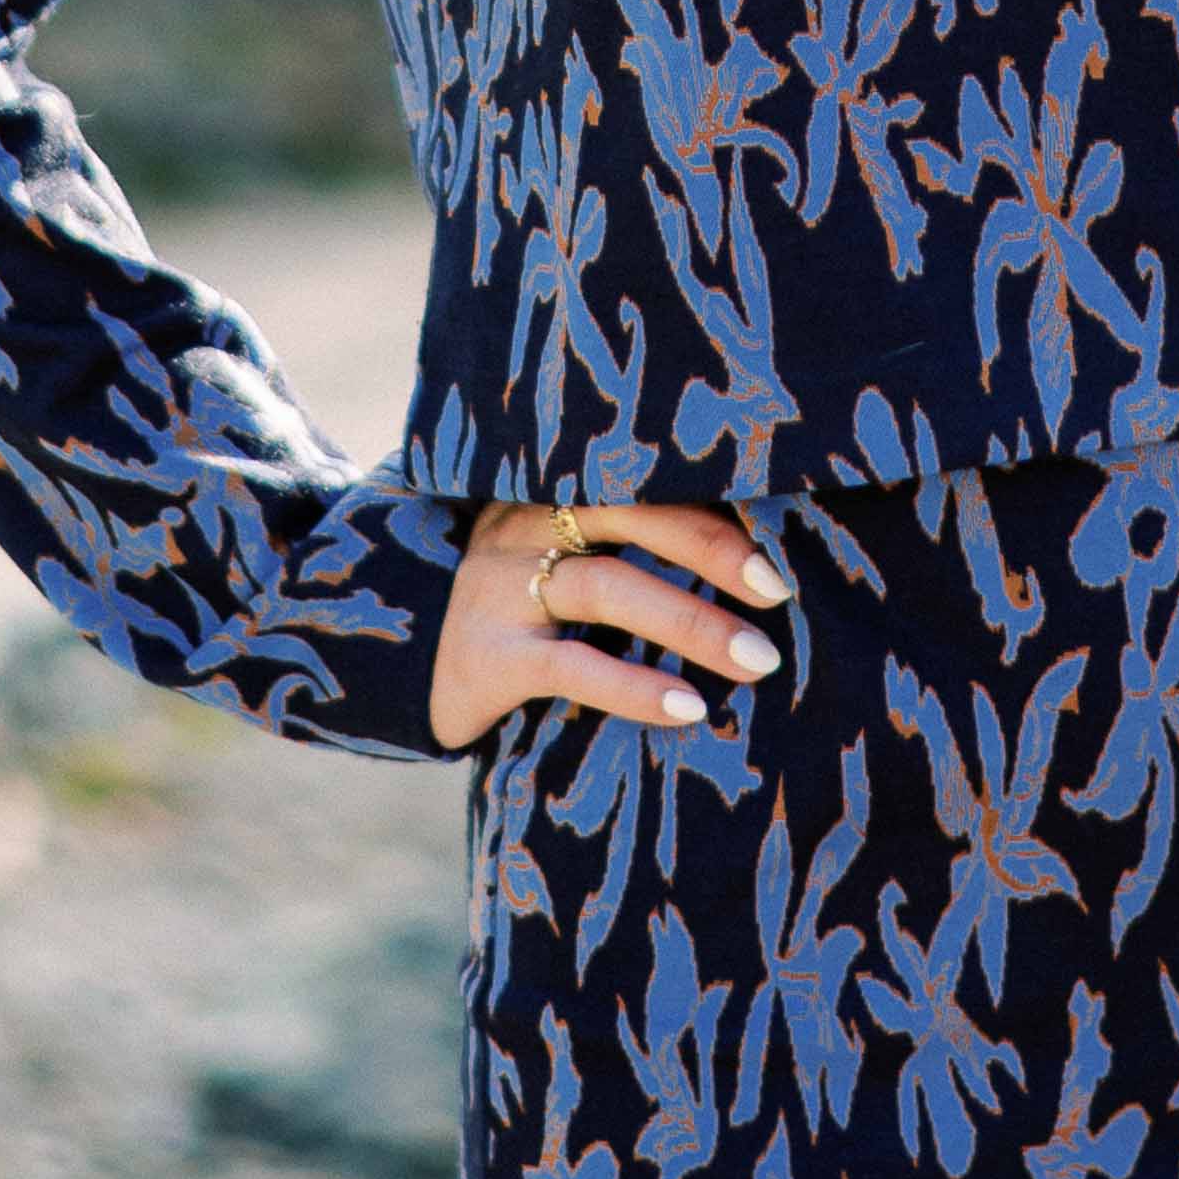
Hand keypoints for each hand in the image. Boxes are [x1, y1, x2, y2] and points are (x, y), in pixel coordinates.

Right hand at [426, 492, 794, 752]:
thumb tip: (755, 563)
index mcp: (551, 484)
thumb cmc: (519, 613)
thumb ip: (631, 546)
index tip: (779, 531)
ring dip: (692, 622)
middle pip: (630, 511)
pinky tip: (687, 706)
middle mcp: (523, 522)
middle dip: (713, 549)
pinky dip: (635, 686)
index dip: (715, 497)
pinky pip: (570, 667)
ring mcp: (499, 586)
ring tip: (757, 661)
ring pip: (609, 586)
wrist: (398, 665)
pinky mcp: (485, 656)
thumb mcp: (565, 561)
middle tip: (780, 592)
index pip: (641, 472)